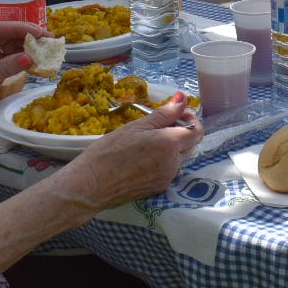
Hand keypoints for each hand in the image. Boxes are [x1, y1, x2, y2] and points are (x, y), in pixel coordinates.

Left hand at [0, 21, 36, 132]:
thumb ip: (7, 67)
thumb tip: (30, 58)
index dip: (20, 28)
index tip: (39, 32)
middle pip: (7, 35)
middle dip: (27, 37)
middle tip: (48, 40)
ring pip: (11, 46)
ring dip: (28, 48)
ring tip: (46, 51)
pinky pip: (11, 59)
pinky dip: (23, 60)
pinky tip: (36, 62)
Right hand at [58, 94, 202, 211]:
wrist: (91, 185)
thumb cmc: (110, 150)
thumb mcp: (136, 126)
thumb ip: (164, 113)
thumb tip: (183, 98)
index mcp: (170, 144)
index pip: (197, 131)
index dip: (190, 120)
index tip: (174, 114)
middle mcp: (174, 164)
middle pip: (190, 144)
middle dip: (181, 132)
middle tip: (158, 125)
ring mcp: (167, 178)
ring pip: (180, 158)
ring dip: (172, 147)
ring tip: (147, 141)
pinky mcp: (158, 188)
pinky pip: (169, 170)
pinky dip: (164, 160)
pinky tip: (143, 157)